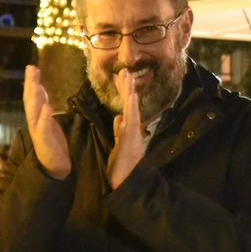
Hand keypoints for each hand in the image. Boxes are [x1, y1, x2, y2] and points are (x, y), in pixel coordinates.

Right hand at [24, 66, 70, 180]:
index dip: (32, 82)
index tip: (32, 67)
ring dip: (34, 97)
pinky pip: (44, 127)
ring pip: (33, 111)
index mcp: (37, 117)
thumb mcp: (50, 123)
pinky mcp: (44, 141)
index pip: (34, 96)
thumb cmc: (54, 144)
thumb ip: (46, 110)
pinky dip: (44, 117)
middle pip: (30, 100)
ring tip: (36, 84)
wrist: (54, 167)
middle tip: (31, 69)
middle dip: (30, 84)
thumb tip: (43, 97)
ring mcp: (38, 131)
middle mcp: (34, 122)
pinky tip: (47, 107)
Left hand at [108, 70, 146, 189]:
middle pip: (128, 104)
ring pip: (131, 108)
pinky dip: (132, 108)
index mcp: (127, 128)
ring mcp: (133, 132)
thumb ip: (119, 130)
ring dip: (129, 92)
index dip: (123, 92)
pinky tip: (132, 96)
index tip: (121, 78)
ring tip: (127, 76)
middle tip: (124, 71)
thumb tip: (118, 117)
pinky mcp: (132, 138)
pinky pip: (133, 120)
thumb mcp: (118, 144)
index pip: (124, 106)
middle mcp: (132, 128)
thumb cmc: (121, 165)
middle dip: (126, 87)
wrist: (126, 180)